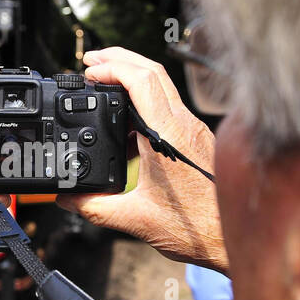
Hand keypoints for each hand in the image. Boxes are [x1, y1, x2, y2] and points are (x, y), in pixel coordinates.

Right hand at [56, 47, 228, 274]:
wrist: (231, 240)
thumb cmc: (196, 230)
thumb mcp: (134, 219)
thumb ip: (95, 207)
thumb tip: (68, 199)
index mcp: (168, 137)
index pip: (142, 80)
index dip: (112, 68)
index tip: (90, 72)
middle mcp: (185, 126)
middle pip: (152, 71)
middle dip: (119, 59)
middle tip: (92, 62)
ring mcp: (194, 130)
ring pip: (162, 87)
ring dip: (133, 80)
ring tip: (105, 90)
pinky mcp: (198, 139)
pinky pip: (169, 108)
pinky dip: (145, 104)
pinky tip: (127, 128)